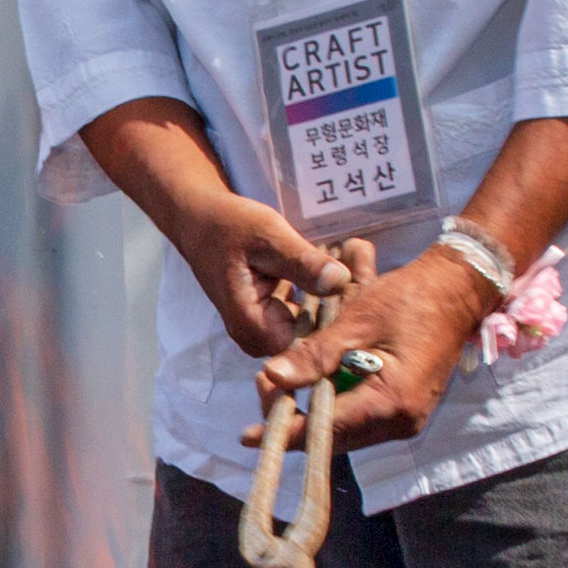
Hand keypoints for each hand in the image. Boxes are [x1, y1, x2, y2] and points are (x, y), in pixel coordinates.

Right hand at [166, 196, 363, 363]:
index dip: (336, 323)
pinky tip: (340, 276)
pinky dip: (321, 300)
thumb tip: (341, 281)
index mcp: (250, 324)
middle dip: (339, 311)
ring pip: (309, 331)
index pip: (306, 345)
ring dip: (332, 305)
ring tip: (360, 272)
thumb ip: (303, 263)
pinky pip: (303, 320)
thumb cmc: (230, 226)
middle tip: (366, 276)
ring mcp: (260, 332)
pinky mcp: (268, 321)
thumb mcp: (269, 236)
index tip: (362, 294)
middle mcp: (254, 338)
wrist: (201, 221)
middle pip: (310, 341)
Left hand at [268, 247, 489, 443]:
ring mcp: (406, 420)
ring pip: (345, 432)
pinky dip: (335, 406)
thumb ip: (314, 355)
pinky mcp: (405, 411)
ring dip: (313, 413)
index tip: (249, 436)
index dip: (286, 433)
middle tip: (265, 387)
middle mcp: (401, 422)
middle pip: (334, 439)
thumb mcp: (355, 321)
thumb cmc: (409, 299)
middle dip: (296, 420)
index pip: (327, 430)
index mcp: (390, 402)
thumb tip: (272, 376)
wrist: (458, 290)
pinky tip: (316, 384)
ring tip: (284, 383)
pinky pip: (361, 420)